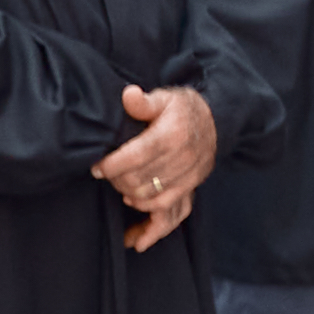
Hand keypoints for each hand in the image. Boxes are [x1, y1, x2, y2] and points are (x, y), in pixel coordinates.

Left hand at [100, 85, 219, 244]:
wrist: (216, 120)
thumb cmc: (182, 109)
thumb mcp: (164, 97)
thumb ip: (143, 101)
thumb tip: (128, 95)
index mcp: (172, 134)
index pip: (136, 156)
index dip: (111, 165)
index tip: (97, 168)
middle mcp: (183, 158)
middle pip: (140, 180)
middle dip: (117, 181)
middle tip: (106, 175)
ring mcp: (189, 176)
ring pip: (152, 199)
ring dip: (130, 197)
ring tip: (118, 188)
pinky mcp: (192, 188)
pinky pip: (171, 212)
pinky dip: (150, 217)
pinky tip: (135, 212)